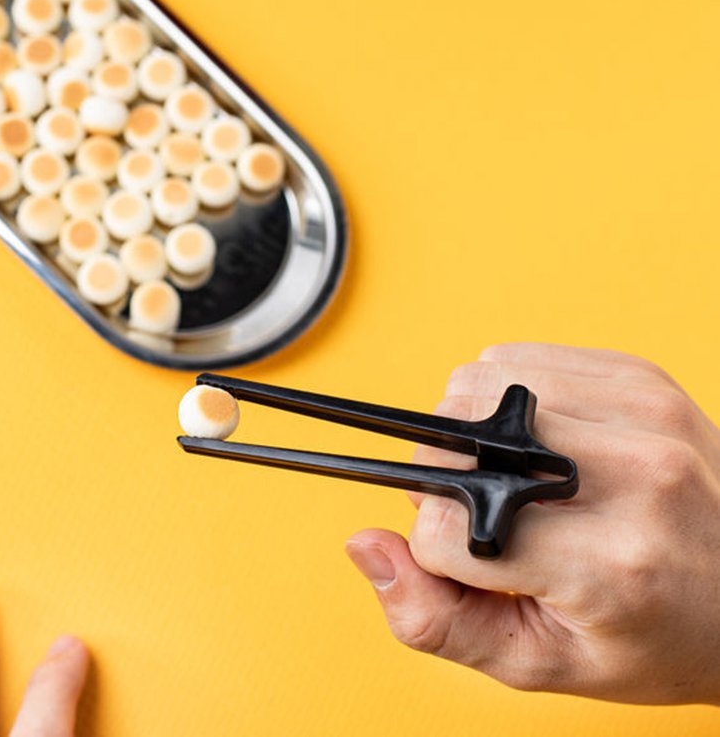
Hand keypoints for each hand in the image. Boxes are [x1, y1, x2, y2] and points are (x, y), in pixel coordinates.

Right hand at [345, 343, 719, 704]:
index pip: (445, 527)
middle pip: (453, 435)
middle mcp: (634, 475)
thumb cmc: (654, 633)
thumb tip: (364, 545)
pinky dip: (503, 393)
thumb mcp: (544, 662)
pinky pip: (514, 356)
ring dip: (468, 429)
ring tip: (515, 474)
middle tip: (495, 515)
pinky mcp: (638, 373)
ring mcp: (641, 412)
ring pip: (474, 383)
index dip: (439, 552)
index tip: (482, 565)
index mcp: (612, 566)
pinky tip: (539, 437)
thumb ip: (436, 621)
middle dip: (444, 478)